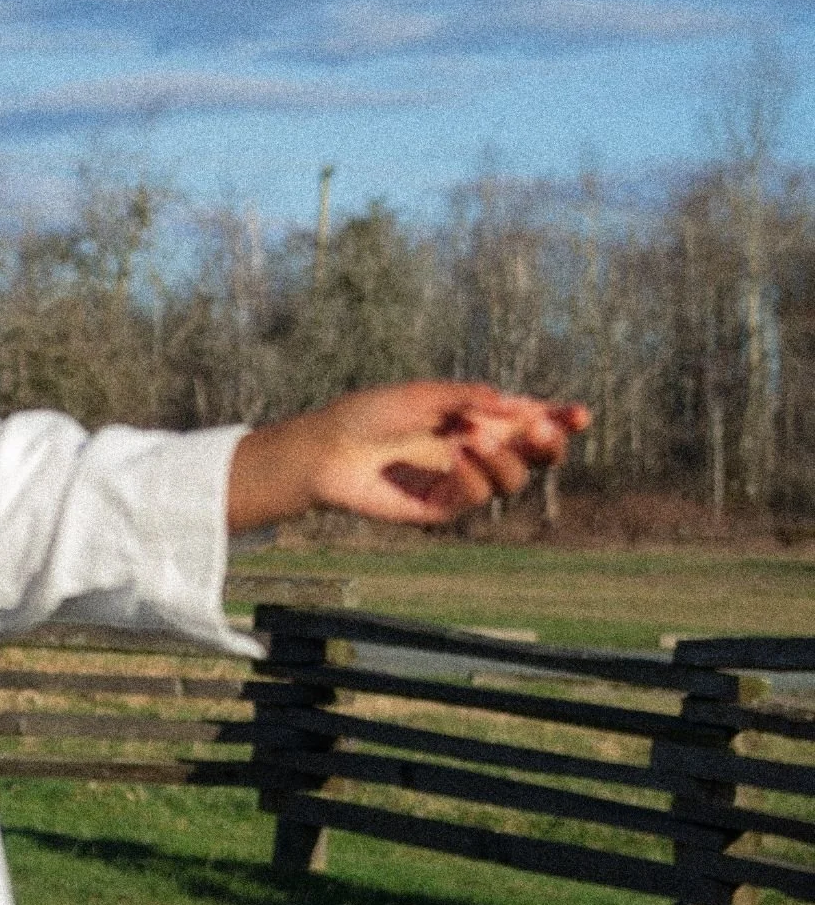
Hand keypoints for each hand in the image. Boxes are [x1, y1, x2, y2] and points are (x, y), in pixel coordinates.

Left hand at [227, 382, 589, 531]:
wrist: (325, 450)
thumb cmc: (367, 416)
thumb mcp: (423, 397)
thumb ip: (469, 399)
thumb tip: (517, 404)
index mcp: (473, 419)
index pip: (526, 422)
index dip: (557, 420)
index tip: (580, 415)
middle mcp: (473, 451)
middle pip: (533, 457)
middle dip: (547, 444)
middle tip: (541, 431)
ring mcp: (459, 481)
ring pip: (513, 480)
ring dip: (504, 458)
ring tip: (472, 438)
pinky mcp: (441, 507)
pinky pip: (476, 495)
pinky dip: (472, 474)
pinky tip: (453, 457)